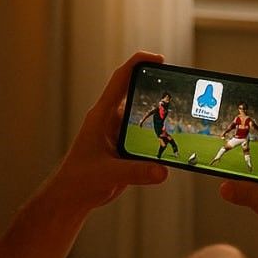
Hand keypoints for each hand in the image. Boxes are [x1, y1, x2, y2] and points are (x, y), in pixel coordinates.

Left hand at [51, 51, 168, 210]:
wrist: (71, 198)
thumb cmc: (80, 181)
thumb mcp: (108, 174)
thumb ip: (135, 172)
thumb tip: (163, 171)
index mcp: (101, 115)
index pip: (121, 79)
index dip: (139, 63)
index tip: (160, 60)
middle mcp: (110, 119)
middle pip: (136, 93)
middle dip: (157, 88)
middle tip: (182, 88)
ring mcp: (118, 132)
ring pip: (143, 116)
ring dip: (161, 114)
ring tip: (185, 113)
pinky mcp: (125, 147)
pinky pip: (145, 135)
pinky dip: (159, 135)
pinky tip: (176, 141)